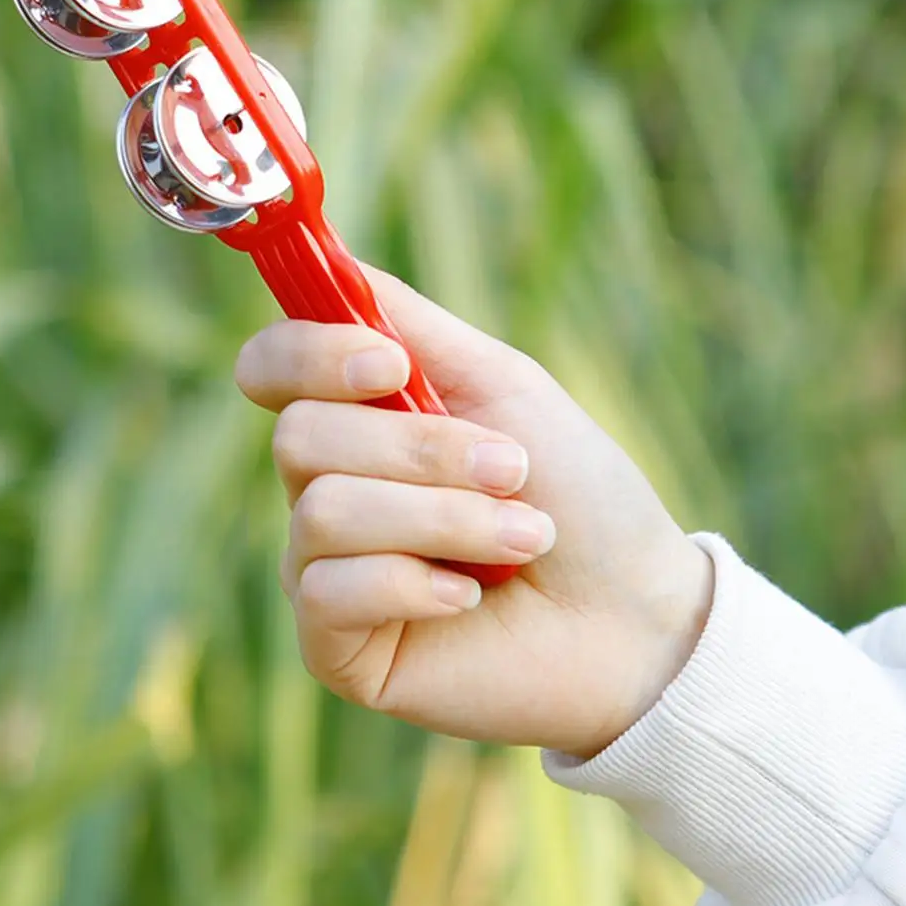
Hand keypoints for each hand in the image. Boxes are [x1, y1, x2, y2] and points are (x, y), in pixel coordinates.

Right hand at [235, 265, 713, 758]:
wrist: (635, 614)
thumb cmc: (578, 492)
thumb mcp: (500, 382)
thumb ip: (406, 320)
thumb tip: (330, 257)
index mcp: (357, 418)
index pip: (270, 366)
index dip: (309, 355)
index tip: (391, 367)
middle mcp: (326, 487)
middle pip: (300, 436)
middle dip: (421, 450)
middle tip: (511, 470)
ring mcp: (323, 568)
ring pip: (323, 510)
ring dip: (441, 517)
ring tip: (518, 537)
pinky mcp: (334, 647)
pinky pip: (328, 592)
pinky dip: (415, 583)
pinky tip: (469, 595)